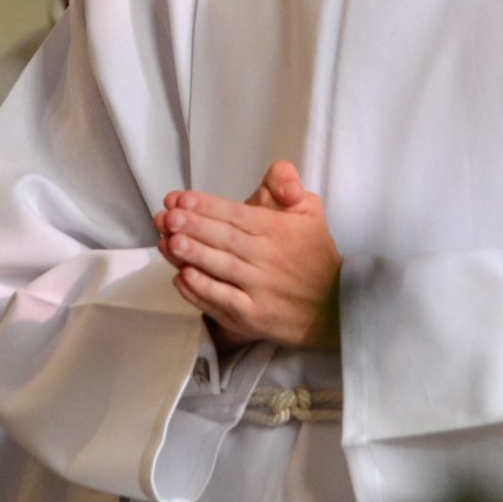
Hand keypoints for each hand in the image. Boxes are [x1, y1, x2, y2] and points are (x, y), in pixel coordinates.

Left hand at [153, 161, 340, 349]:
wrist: (334, 307)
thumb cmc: (314, 255)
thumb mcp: (309, 210)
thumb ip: (288, 185)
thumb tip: (287, 186)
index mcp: (279, 230)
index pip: (237, 214)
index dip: (207, 206)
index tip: (181, 199)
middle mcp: (269, 258)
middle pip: (226, 239)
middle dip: (194, 227)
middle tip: (168, 217)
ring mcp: (261, 289)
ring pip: (222, 268)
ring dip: (193, 255)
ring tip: (170, 242)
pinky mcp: (254, 316)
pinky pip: (224, 302)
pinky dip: (202, 291)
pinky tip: (183, 278)